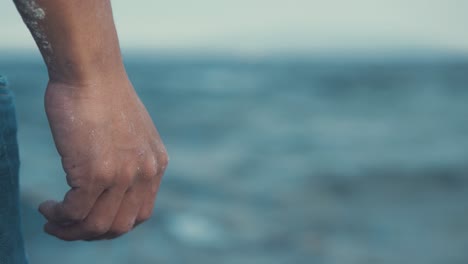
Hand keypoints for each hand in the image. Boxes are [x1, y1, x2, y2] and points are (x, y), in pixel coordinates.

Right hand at [38, 77, 167, 240]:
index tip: (91, 220)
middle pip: (120, 226)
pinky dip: (59, 216)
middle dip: (91, 234)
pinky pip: (76, 213)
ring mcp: (122, 175)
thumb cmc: (104, 96)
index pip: (141, 213)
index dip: (114, 224)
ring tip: (53, 220)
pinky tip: (47, 206)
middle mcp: (145, 173)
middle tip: (67, 227)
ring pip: (97, 226)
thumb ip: (130, 159)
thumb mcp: (131, 133)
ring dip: (71, 231)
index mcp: (157, 164)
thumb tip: (112, 183)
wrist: (91, 72)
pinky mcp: (96, 173)